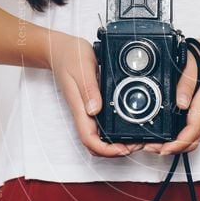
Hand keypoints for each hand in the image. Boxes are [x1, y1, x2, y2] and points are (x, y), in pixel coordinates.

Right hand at [47, 33, 142, 156]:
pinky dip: (116, 131)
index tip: (125, 148)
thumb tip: (95, 109)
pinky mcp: (92, 106)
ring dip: (118, 143)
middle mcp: (84, 113)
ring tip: (138, 138)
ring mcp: (87, 111)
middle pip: (97, 145)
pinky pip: (103, 126)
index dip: (108, 150)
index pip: (90, 140)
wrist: (61, 49)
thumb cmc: (70, 57)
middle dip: (117, 151)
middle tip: (138, 143)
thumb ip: (89, 89)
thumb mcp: (83, 68)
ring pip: (100, 138)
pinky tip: (130, 125)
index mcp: (80, 108)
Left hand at [143, 33, 199, 155]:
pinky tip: (156, 135)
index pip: (193, 131)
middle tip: (147, 147)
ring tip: (147, 144)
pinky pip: (182, 131)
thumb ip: (187, 83)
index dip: (178, 144)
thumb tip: (181, 103)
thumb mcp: (193, 65)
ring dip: (169, 146)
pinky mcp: (189, 112)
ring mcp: (194, 114)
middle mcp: (199, 112)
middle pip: (189, 142)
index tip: (163, 149)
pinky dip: (170, 138)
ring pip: (186, 139)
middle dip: (170, 149)